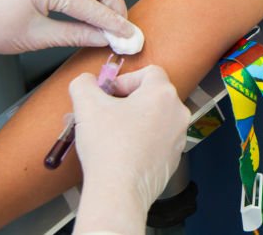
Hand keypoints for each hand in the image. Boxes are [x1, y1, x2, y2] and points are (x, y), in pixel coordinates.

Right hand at [70, 65, 190, 233]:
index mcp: (162, 94)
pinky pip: (157, 141)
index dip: (125, 79)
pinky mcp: (174, 158)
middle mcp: (178, 113)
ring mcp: (179, 137)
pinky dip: (141, 142)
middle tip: (105, 114)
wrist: (120, 191)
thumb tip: (85, 81)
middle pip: (152, 96)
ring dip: (134, 122)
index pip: (149, 72)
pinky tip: (121, 153)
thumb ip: (84, 84)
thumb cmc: (108, 147)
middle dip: (127, 102)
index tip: (108, 94)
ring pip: (154, 120)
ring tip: (109, 135)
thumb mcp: (87, 105)